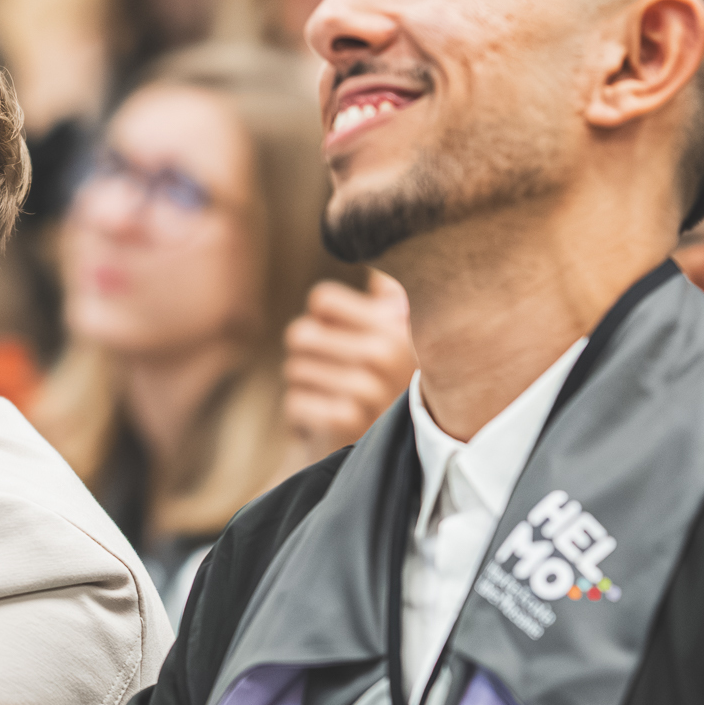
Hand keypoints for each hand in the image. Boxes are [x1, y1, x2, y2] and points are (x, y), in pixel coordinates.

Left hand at [283, 273, 416, 458]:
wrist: (408, 458)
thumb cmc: (398, 388)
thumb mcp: (403, 336)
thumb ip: (389, 295)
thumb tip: (368, 246)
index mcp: (394, 325)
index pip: (321, 300)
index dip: (322, 322)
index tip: (340, 342)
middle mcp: (384, 353)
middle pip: (300, 335)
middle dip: (308, 359)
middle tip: (332, 378)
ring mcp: (366, 388)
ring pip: (294, 370)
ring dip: (307, 390)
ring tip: (334, 402)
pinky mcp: (346, 420)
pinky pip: (295, 404)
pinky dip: (302, 418)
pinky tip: (327, 424)